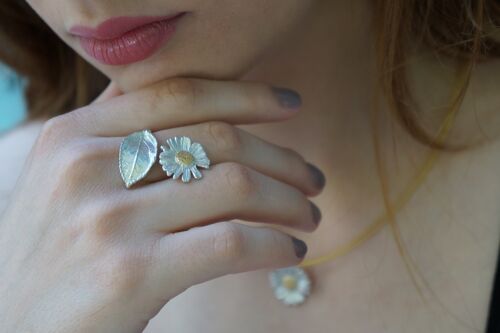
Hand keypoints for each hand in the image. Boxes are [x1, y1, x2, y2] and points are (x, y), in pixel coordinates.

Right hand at [0, 78, 324, 332]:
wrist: (13, 330)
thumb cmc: (55, 255)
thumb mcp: (67, 179)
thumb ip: (116, 134)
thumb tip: (192, 102)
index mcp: (74, 134)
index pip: (180, 93)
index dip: (247, 93)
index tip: (291, 103)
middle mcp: (86, 166)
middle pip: (219, 138)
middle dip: (282, 158)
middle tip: (313, 178)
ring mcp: (107, 219)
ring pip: (235, 185)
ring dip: (289, 200)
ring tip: (309, 215)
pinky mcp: (131, 274)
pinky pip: (231, 242)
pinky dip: (274, 243)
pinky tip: (289, 251)